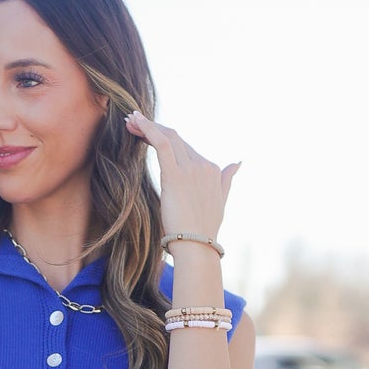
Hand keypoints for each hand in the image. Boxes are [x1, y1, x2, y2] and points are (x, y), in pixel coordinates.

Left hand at [123, 108, 238, 243]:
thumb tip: (238, 162)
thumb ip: (227, 180)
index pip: (185, 147)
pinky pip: (162, 144)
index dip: (165, 138)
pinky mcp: (175, 175)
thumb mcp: (220, 201)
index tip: (146, 134)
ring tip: (131, 122)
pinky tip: (136, 122)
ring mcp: (190, 169)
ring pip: (168, 137)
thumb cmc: (204, 230)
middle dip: (154, 128)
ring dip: (147, 126)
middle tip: (134, 123)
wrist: (197, 246)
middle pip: (175, 138)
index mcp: (212, 170)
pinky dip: (149, 129)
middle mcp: (202, 165)